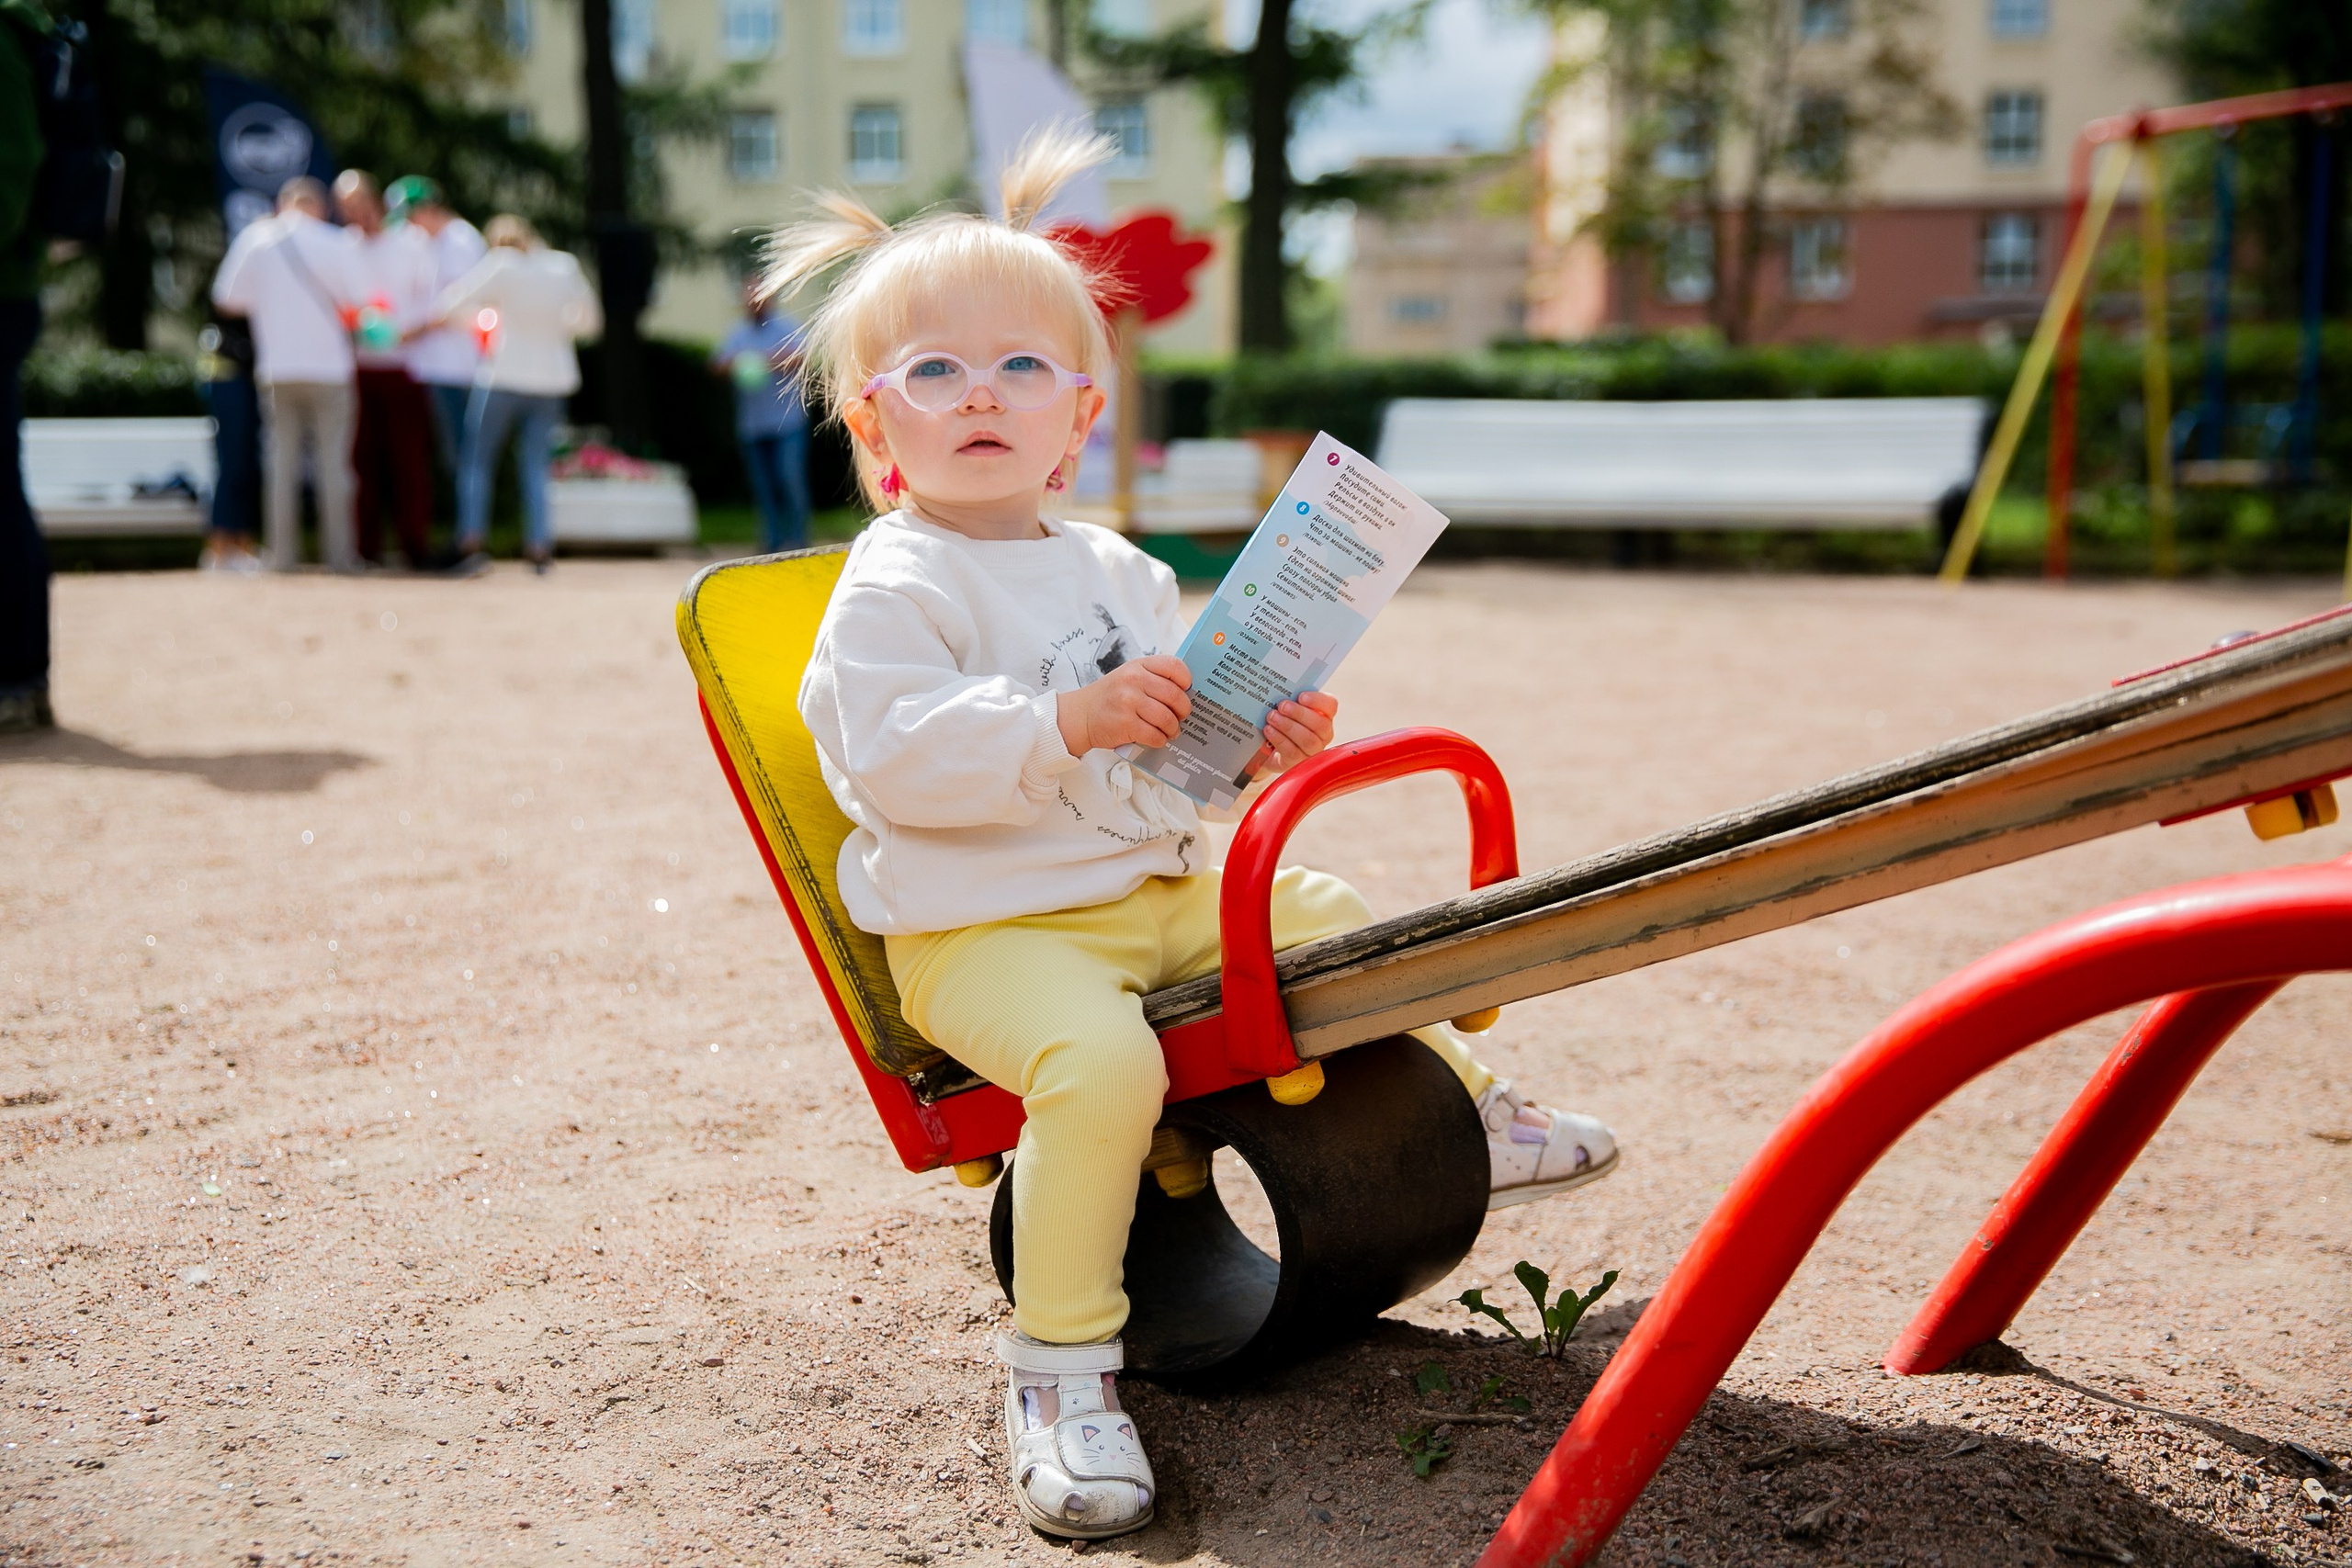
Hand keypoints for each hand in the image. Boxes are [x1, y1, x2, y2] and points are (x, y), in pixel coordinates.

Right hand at [1058, 656, 1192, 754]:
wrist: (1080, 715)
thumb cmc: (1110, 697)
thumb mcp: (1128, 676)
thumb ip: (1153, 678)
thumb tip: (1185, 693)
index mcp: (1138, 666)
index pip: (1173, 666)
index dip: (1186, 680)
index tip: (1186, 690)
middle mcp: (1133, 681)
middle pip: (1174, 695)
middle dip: (1183, 710)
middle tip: (1181, 716)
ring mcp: (1128, 702)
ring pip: (1167, 718)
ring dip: (1173, 728)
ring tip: (1170, 731)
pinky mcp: (1125, 724)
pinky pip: (1154, 735)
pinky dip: (1160, 740)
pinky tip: (1157, 739)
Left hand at [1261, 691, 1336, 770]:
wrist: (1268, 746)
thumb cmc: (1282, 721)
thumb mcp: (1288, 708)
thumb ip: (1290, 699)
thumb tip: (1280, 689)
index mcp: (1324, 715)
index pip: (1330, 705)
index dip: (1317, 701)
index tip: (1301, 696)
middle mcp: (1323, 734)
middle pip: (1320, 724)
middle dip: (1299, 714)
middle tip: (1282, 706)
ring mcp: (1312, 750)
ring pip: (1307, 740)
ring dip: (1288, 726)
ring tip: (1272, 717)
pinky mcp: (1298, 762)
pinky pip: (1293, 752)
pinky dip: (1279, 739)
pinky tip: (1269, 730)